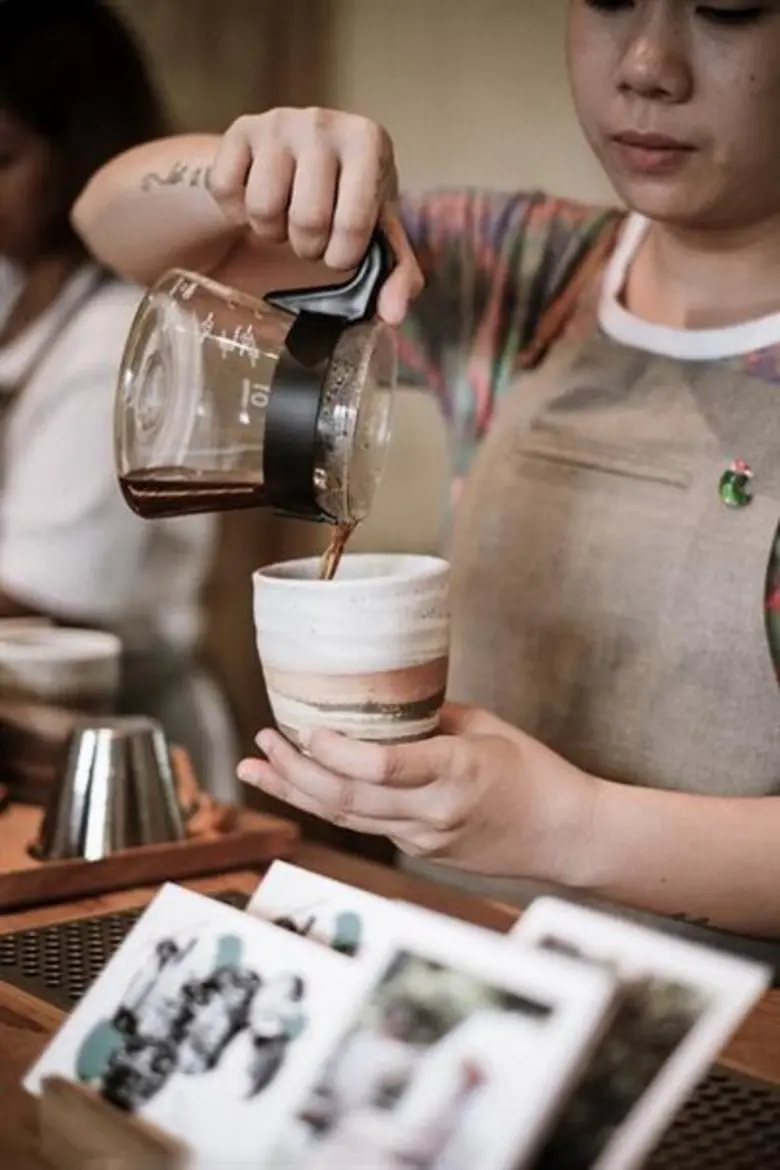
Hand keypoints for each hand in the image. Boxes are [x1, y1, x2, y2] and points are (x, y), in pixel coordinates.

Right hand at [208, 108, 422, 324]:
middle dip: (307, 246)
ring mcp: (279, 123)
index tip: (340, 247)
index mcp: (369, 142)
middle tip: (311, 236)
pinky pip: (227, 191)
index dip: (341, 255)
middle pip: (307, 219)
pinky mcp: (240, 129)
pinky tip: (257, 200)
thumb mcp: (378, 230)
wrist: (298, 157)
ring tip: (286, 218)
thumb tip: (393, 315)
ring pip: (263, 208)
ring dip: (271, 232)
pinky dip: (238, 213)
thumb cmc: (346, 198)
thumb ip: (397, 273)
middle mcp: (325, 123)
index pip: (354, 224)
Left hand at [238, 703, 598, 881]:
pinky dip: (329, 803)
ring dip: (295, 792)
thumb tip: (379, 705)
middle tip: (262, 742)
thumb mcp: (484, 727)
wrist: (565, 835)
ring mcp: (424, 838)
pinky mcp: (420, 850)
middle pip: (347, 798)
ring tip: (256, 768)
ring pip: (345, 817)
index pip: (382, 767)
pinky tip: (302, 784)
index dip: (335, 751)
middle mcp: (433, 812)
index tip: (304, 729)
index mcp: (456, 772)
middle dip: (295, 771)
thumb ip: (428, 719)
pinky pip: (365, 825)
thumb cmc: (534, 772)